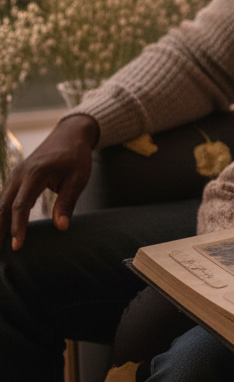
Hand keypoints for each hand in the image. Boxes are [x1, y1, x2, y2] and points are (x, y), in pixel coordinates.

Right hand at [0, 114, 99, 250]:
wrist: (69, 135)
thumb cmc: (76, 157)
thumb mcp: (78, 178)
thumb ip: (67, 202)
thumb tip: (61, 228)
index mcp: (35, 173)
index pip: (20, 205)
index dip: (18, 227)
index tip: (17, 246)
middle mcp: (20, 174)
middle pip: (2, 205)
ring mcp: (15, 175)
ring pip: (0, 202)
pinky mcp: (16, 178)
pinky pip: (4, 198)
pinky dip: (1, 213)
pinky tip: (0, 229)